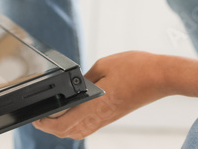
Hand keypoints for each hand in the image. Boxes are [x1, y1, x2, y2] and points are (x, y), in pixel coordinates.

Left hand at [34, 51, 168, 139]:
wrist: (160, 77)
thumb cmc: (136, 68)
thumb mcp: (104, 65)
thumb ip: (87, 77)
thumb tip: (77, 85)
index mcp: (95, 105)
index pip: (64, 123)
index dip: (47, 124)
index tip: (37, 118)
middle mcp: (101, 116)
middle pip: (70, 132)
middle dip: (52, 129)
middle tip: (41, 119)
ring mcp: (108, 117)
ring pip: (81, 131)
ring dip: (65, 129)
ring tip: (54, 119)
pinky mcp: (115, 114)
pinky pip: (91, 126)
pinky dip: (78, 125)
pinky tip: (76, 116)